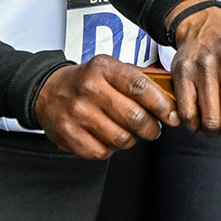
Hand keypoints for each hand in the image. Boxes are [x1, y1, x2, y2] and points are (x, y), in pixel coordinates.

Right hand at [33, 55, 177, 160]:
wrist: (48, 91)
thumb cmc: (87, 81)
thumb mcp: (110, 69)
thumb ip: (138, 80)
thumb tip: (170, 97)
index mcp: (103, 68)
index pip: (140, 87)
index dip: (161, 104)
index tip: (172, 115)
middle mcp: (89, 88)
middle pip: (134, 117)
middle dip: (151, 128)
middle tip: (153, 128)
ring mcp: (77, 113)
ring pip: (121, 138)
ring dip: (130, 139)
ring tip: (127, 132)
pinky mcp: (68, 135)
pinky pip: (102, 152)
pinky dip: (110, 149)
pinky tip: (106, 137)